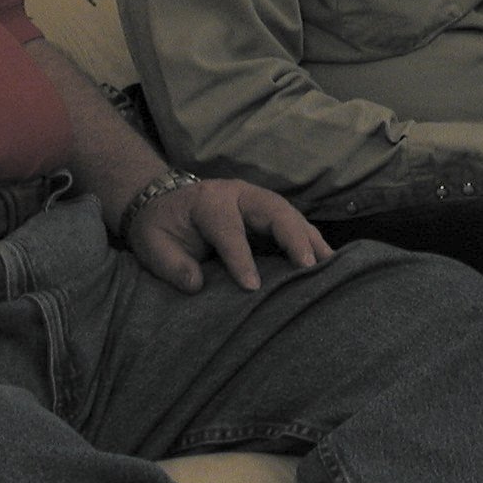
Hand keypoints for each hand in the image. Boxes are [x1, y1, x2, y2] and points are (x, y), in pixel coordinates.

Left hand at [126, 177, 334, 292]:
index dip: (241, 258)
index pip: (229, 229)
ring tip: (330, 266)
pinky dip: (311, 242)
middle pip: (273, 210)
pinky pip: (295, 224)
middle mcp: (238, 195)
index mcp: (208, 201)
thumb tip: (196, 285)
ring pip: (291, 215)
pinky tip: (327, 262)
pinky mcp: (268, 214)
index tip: (252, 287)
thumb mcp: (152, 246)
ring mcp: (257, 201)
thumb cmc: (161, 227)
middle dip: (292, 237)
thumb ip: (171, 265)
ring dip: (311, 239)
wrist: (164, 204)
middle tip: (308, 266)